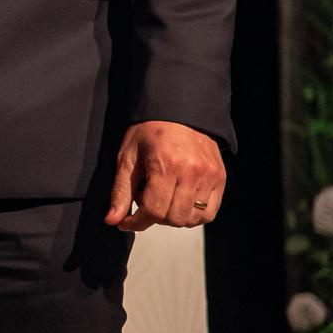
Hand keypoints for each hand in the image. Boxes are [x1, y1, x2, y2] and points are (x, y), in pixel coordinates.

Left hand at [104, 120, 225, 230]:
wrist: (179, 110)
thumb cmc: (149, 131)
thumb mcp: (127, 156)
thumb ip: (120, 190)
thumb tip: (112, 220)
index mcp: (166, 165)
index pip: (154, 210)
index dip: (137, 221)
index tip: (125, 222)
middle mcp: (191, 173)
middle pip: (173, 218)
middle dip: (155, 216)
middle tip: (146, 198)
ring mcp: (209, 177)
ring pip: (192, 219)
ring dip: (174, 216)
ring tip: (164, 196)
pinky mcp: (220, 179)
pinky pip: (209, 213)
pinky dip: (193, 214)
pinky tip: (180, 200)